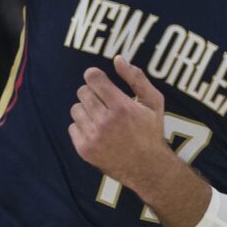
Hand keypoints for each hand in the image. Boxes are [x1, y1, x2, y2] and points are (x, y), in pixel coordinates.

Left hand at [68, 55, 170, 194]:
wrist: (147, 168)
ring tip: (101, 119)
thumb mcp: (153, 102)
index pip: (93, 78)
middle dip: (93, 94)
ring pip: (75, 109)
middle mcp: (105, 122)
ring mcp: (94, 137)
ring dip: (87, 111)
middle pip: (82, 92)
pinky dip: (82, 128)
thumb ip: (136, 78)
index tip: (99, 81)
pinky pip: (72, 127)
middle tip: (105, 104)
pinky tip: (97, 133)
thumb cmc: (151, 132)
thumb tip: (118, 58)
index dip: (95, 76)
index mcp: (121, 107)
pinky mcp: (85, 150)